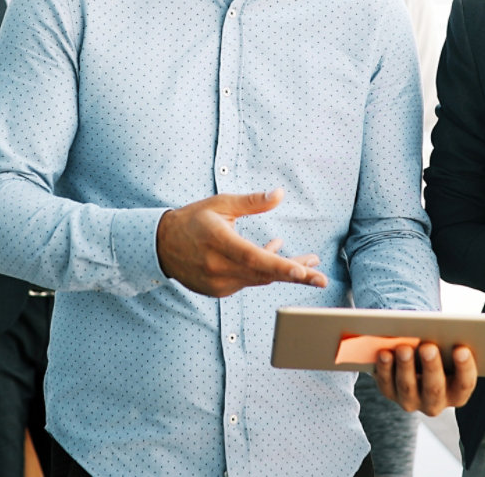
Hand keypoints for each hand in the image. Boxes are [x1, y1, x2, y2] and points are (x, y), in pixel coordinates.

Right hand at [155, 188, 327, 296]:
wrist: (162, 245)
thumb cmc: (193, 219)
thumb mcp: (221, 204)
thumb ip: (252, 202)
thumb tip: (279, 194)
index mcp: (218, 242)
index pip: (252, 257)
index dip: (279, 265)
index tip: (301, 271)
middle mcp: (218, 267)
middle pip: (263, 274)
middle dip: (295, 275)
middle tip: (321, 279)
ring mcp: (218, 282)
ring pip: (259, 279)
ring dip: (285, 272)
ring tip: (310, 262)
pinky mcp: (219, 290)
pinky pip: (249, 281)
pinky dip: (265, 271)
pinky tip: (278, 255)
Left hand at [371, 343, 484, 415]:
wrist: (416, 351)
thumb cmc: (446, 351)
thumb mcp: (468, 353)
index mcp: (458, 392)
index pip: (465, 385)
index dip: (465, 368)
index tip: (462, 347)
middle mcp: (435, 403)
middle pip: (434, 389)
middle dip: (431, 368)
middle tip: (429, 345)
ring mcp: (410, 399)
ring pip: (407, 390)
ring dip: (404, 369)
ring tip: (403, 346)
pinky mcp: (388, 391)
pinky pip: (384, 384)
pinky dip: (382, 369)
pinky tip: (383, 352)